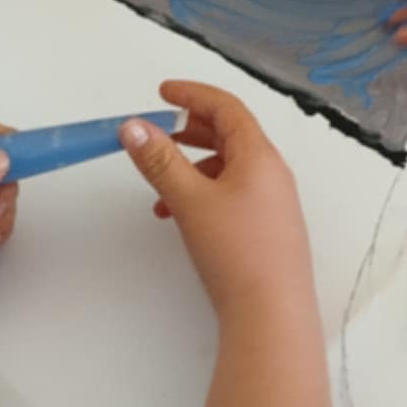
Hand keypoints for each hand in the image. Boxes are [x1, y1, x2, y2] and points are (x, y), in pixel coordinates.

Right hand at [119, 82, 312, 318]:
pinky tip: (177, 217)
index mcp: (260, 155)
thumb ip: (160, 161)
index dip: (193, 94)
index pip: (227, 107)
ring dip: (193, 168)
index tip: (162, 92)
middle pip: (230, 135)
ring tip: (159, 189)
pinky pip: (232, 195)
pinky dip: (203, 194)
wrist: (271, 314)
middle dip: (191, 130)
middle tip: (158, 133)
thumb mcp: (190, 200)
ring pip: (229, 168)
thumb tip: (133, 126)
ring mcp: (272, 202)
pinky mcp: (267, 229)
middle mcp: (271, 172)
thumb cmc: (235, 250)